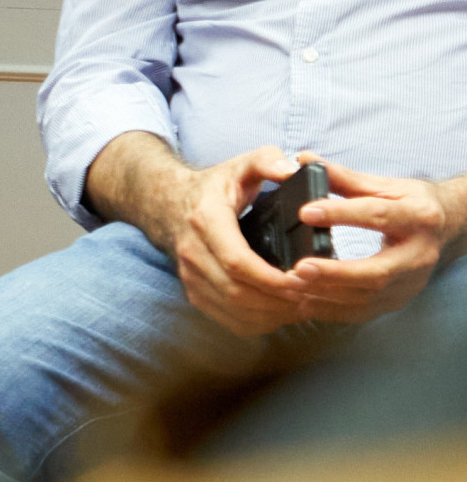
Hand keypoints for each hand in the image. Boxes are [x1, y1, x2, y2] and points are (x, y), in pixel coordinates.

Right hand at [135, 142, 336, 337]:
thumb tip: (292, 169)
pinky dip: (256, 322)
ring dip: (270, 314)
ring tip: (303, 306)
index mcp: (205, 221)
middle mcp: (192, 253)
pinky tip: (281, 314)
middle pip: (236, 290)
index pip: (236, 260)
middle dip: (277, 300)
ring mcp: (190, 276)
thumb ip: (268, 160)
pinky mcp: (194, 292)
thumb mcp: (241, 164)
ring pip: (231, 308)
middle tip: (313, 296)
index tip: (302, 280)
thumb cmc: (214, 187)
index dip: (270, 277)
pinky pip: (225, 318)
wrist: (168, 205)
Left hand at [283, 160, 460, 322]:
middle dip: (335, 272)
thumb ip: (343, 178)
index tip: (305, 211)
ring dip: (326, 294)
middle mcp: (419, 253)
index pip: (377, 215)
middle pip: (376, 270)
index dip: (341, 213)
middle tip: (297, 268)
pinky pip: (363, 312)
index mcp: (418, 216)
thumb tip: (301, 159)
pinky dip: (331, 309)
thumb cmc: (412, 203)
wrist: (447, 228)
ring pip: (367, 296)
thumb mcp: (385, 185)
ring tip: (291, 285)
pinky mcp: (399, 300)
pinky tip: (304, 302)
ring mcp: (411, 281)